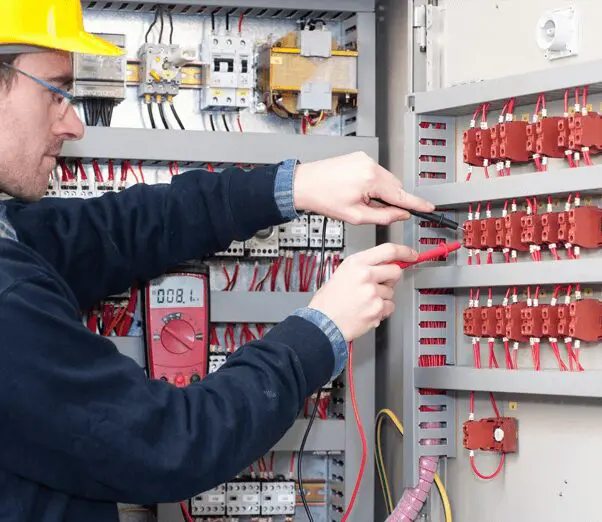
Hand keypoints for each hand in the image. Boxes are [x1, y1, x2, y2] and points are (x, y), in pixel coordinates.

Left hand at [293, 152, 434, 224]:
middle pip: (395, 186)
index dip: (416, 204)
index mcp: (371, 179)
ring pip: (385, 179)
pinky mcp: (359, 157)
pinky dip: (372, 183)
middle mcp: (370, 165)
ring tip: (359, 199)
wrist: (304, 184)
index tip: (429, 207)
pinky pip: (375, 172)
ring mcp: (364, 158)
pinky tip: (356, 190)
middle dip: (390, 200)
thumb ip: (383, 216)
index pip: (401, 195)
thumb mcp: (356, 216)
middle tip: (373, 210)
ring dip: (380, 191)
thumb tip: (400, 214)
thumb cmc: (323, 198)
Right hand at [308, 243, 416, 341]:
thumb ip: (364, 266)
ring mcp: (372, 293)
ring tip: (364, 301)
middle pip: (395, 271)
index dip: (404, 251)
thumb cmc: (328, 301)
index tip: (411, 254)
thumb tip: (383, 264)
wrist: (323, 323)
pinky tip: (367, 310)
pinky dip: (382, 310)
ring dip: (382, 297)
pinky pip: (389, 307)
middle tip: (379, 284)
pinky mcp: (377, 309)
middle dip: (390, 278)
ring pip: (392, 291)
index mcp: (356, 263)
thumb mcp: (342, 273)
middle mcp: (365, 275)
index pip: (388, 250)